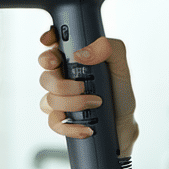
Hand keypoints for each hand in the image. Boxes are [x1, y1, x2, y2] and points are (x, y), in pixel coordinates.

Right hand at [38, 31, 138, 157]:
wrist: (123, 124)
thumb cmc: (119, 92)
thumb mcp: (120, 66)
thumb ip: (108, 49)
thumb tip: (81, 54)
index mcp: (73, 59)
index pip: (53, 44)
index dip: (48, 40)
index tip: (50, 46)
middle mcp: (62, 77)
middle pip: (45, 76)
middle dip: (61, 84)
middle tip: (81, 86)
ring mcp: (59, 98)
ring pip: (48, 100)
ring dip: (72, 104)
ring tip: (95, 104)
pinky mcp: (61, 119)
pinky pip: (53, 123)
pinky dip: (70, 126)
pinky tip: (86, 127)